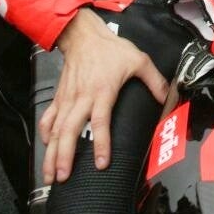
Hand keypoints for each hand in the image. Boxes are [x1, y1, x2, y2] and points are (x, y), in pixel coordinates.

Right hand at [39, 7, 168, 183]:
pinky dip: (45, 134)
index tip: (101, 163)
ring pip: (56, 130)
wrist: (84, 36)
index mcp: (102, 91)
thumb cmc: (110, 49)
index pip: (100, 121)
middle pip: (70, 131)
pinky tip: (46, 149)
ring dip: (52, 153)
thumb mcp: (138, 60)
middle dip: (65, 156)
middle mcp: (82, 98)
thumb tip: (168, 97)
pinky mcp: (59, 97)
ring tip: (50, 174)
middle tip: (63, 177)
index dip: (101, 143)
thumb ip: (154, 80)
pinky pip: (49, 118)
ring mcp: (68, 99)